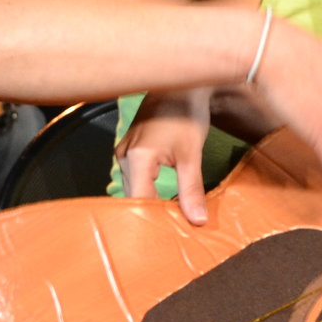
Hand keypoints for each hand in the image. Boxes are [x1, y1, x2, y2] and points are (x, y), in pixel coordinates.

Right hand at [119, 89, 213, 223]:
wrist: (182, 84)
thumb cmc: (187, 113)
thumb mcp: (192, 154)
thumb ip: (191, 189)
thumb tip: (196, 220)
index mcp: (138, 157)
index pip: (139, 201)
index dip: (151, 221)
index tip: (166, 236)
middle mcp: (125, 155)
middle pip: (133, 197)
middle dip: (150, 214)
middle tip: (169, 232)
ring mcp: (125, 151)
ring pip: (133, 188)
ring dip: (149, 202)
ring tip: (168, 219)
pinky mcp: (130, 148)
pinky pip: (135, 177)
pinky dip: (147, 189)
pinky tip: (162, 199)